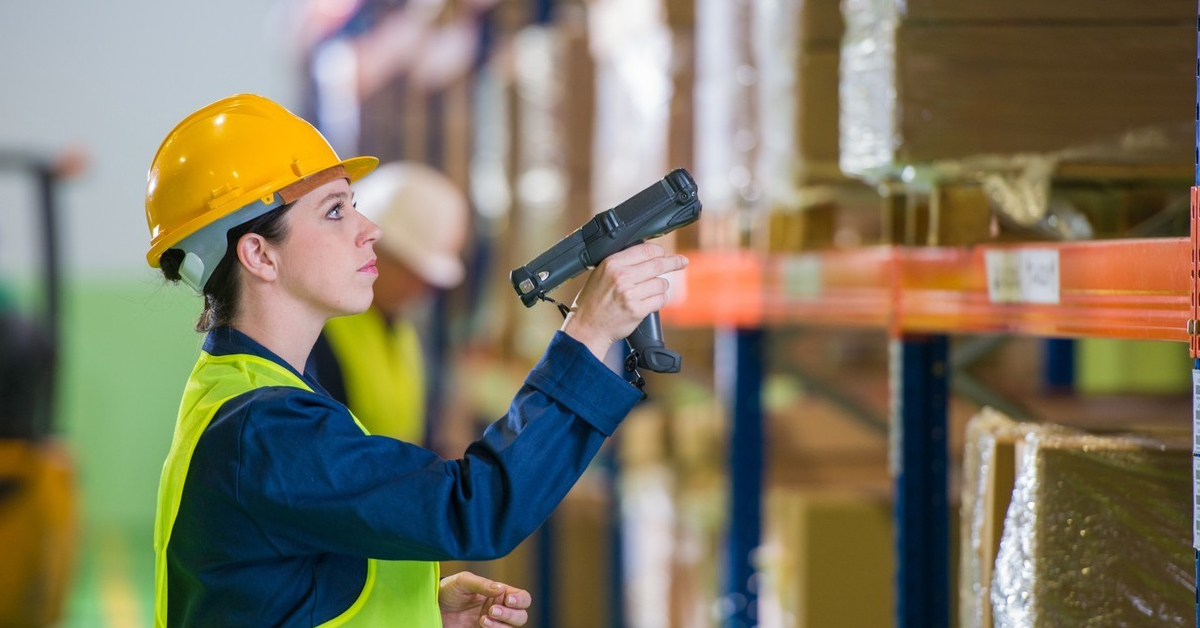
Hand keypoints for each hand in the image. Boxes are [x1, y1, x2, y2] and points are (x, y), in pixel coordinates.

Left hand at [439, 571, 530, 627]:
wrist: (432, 607)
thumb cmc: (448, 590)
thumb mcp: (463, 581)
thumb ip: (482, 584)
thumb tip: (500, 589)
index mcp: (499, 593)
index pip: (522, 598)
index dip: (520, 600)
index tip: (508, 600)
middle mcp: (499, 609)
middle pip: (521, 617)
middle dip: (510, 615)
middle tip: (491, 611)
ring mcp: (492, 624)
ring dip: (500, 626)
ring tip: (482, 620)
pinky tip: (480, 626)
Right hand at [561, 242, 688, 360]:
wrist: (587, 327)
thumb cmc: (593, 301)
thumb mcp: (601, 274)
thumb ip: (621, 263)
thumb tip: (647, 254)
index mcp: (612, 264)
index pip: (645, 250)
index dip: (660, 251)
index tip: (666, 253)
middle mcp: (622, 277)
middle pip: (658, 265)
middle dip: (674, 262)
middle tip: (682, 261)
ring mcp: (630, 294)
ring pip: (661, 283)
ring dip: (661, 287)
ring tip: (650, 291)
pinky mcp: (637, 310)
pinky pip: (660, 300)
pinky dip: (659, 300)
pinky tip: (650, 302)